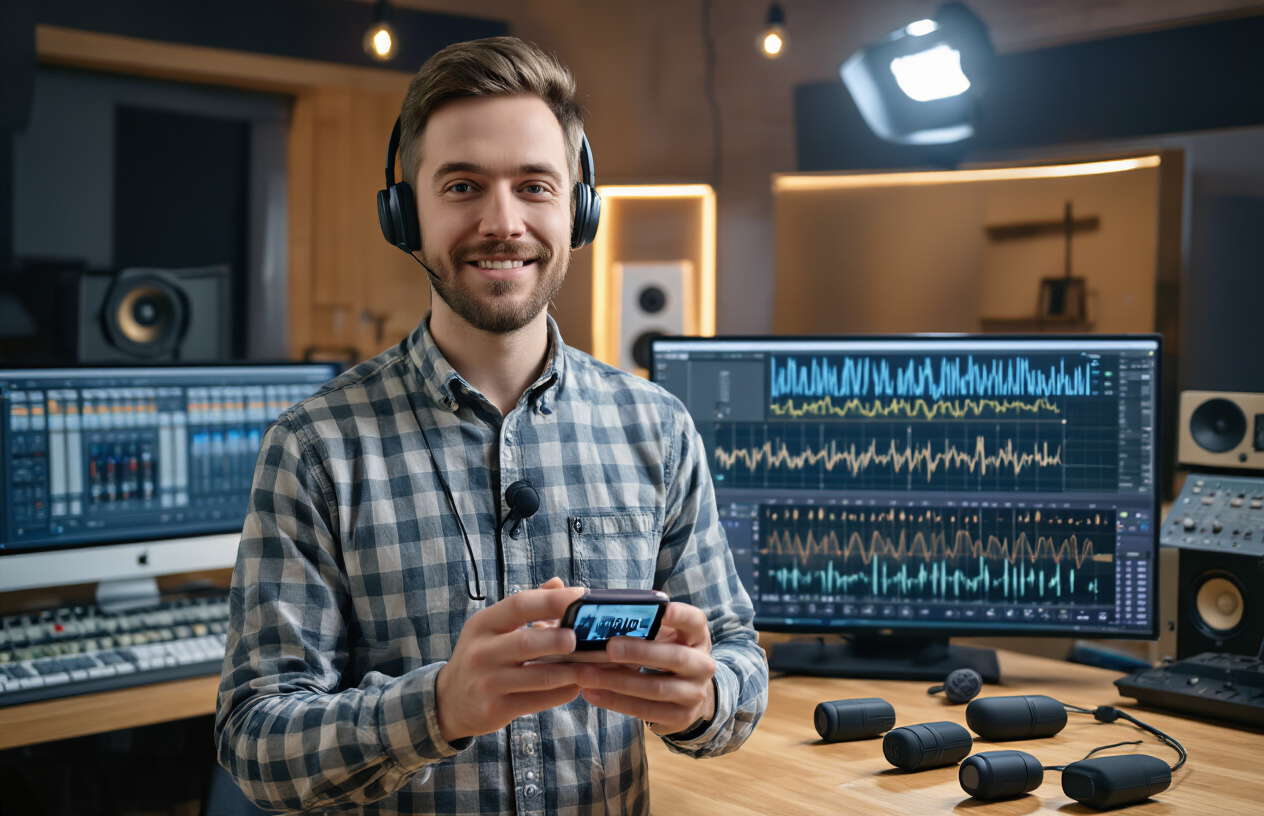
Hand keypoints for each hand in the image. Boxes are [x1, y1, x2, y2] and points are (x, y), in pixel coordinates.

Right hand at [435, 577, 586, 741]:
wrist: (450, 701)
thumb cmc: (482, 657)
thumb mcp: (493, 628)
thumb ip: (525, 607)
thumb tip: (558, 583)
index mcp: (483, 624)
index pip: (520, 604)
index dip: (553, 599)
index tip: (581, 595)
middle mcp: (482, 651)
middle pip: (529, 641)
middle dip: (561, 638)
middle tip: (583, 637)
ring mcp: (487, 682)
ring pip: (538, 676)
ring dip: (570, 671)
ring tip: (591, 665)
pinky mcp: (495, 709)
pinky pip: (538, 701)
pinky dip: (562, 693)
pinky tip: (577, 686)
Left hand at [576, 601, 715, 735]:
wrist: (688, 694)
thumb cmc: (666, 655)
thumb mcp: (665, 638)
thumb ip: (646, 628)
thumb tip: (601, 622)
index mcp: (697, 637)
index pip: (695, 621)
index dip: (681, 615)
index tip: (663, 610)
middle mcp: (702, 665)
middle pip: (675, 657)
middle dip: (639, 652)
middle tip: (609, 648)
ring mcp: (694, 694)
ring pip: (655, 688)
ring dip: (616, 681)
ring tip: (585, 674)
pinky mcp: (680, 717)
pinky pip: (645, 710)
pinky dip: (615, 702)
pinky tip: (592, 693)